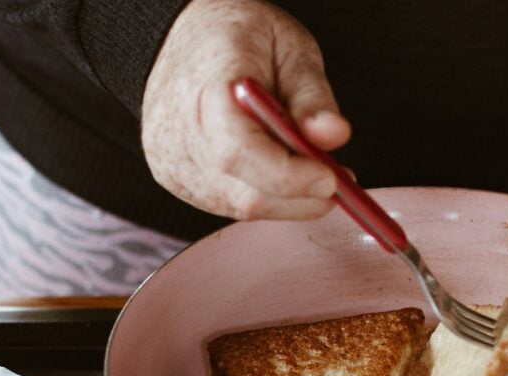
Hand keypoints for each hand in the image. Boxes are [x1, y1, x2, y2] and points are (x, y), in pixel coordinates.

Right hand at [142, 0, 350, 219]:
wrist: (179, 37)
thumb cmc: (233, 36)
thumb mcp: (289, 48)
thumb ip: (312, 95)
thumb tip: (334, 135)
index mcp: (206, 90)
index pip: (241, 152)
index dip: (290, 176)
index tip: (330, 178)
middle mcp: (181, 134)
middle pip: (245, 193)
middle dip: (300, 197)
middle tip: (335, 179)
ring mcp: (172, 161)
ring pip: (240, 207)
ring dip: (285, 200)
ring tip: (307, 169)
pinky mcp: (174, 178)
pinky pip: (226, 204)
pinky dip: (261, 196)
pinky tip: (274, 170)